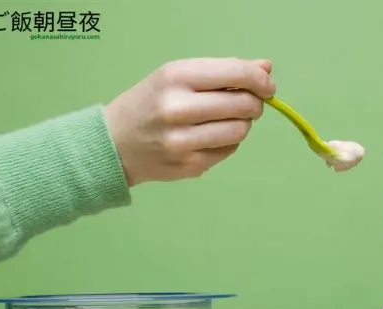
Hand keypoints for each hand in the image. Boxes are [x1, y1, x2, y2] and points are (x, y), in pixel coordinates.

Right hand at [104, 57, 275, 185]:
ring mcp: (183, 141)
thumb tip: (266, 68)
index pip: (235, 74)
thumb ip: (224, 71)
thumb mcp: (178, 76)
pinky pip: (229, 150)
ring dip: (242, 124)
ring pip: (240, 130)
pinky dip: (228, 142)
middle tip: (248, 104)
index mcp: (176, 77)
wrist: (114, 143)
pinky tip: (210, 137)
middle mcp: (178, 108)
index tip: (268, 86)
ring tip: (227, 120)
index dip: (260, 80)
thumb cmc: (151, 102)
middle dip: (254, 104)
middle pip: (243, 105)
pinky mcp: (190, 166)